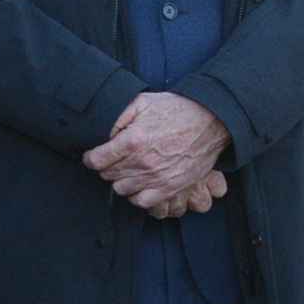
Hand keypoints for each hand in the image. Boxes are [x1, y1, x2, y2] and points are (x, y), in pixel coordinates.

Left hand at [85, 93, 231, 216]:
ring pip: (121, 189)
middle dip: (107, 166)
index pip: (96, 160)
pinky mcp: (170, 188)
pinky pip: (142, 202)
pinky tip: (139, 184)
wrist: (212, 121)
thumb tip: (104, 134)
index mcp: (132, 141)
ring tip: (128, 170)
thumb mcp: (144, 102)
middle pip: (108, 175)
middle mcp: (142, 163)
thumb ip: (119, 117)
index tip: (95, 155)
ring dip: (121, 180)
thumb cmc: (177, 110)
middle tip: (115, 159)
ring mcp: (156, 178)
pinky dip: (136, 195)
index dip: (92, 157)